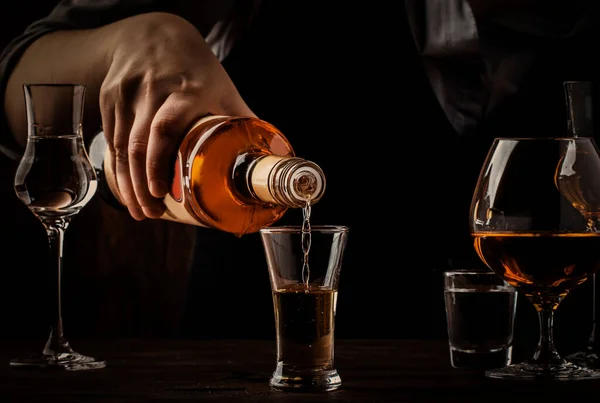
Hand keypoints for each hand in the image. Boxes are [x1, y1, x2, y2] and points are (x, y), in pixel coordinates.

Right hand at [100, 12, 253, 219]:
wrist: (157, 35)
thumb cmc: (197, 69)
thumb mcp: (224, 90)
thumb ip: (243, 123)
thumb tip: (268, 160)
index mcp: (186, 91)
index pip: (165, 128)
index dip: (158, 163)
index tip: (162, 193)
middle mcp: (152, 91)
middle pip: (137, 144)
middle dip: (141, 186)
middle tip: (152, 213)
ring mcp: (126, 93)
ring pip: (118, 145)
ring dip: (126, 183)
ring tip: (140, 210)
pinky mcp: (109, 97)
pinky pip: (108, 139)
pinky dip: (116, 168)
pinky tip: (126, 188)